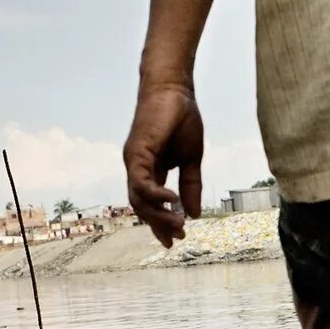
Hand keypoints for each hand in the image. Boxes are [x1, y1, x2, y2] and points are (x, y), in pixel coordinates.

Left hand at [123, 81, 203, 246]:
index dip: (161, 223)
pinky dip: (155, 195)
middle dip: (160, 224)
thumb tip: (195, 214)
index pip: (151, 204)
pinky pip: (141, 182)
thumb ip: (190, 186)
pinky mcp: (136, 152)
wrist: (175, 88)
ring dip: (158, 215)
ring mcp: (134, 161)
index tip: (174, 240)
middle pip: (141, 207)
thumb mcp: (192, 159)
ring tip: (178, 224)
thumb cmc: (181, 118)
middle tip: (178, 236)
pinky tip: (171, 201)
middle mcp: (137, 168)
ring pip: (138, 199)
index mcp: (149, 170)